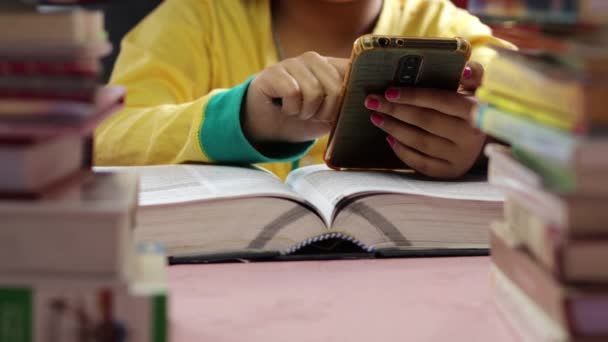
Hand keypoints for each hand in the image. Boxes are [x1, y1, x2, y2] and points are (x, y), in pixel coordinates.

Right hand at [243, 52, 347, 143]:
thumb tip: (368, 105)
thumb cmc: (304, 119)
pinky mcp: (274, 72)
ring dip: (306, 112)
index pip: (354, 71)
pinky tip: (285, 108)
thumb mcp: (332, 115)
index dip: (351, 97)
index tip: (341, 113)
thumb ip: (349, 106)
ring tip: (299, 112)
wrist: (269, 126)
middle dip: (327, 112)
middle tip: (314, 117)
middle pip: (337, 87)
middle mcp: (315, 59)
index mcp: (333, 66)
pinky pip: (292, 93)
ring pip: (314, 91)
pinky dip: (291, 109)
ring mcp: (293, 63)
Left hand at [365, 62, 485, 178]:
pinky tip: (389, 138)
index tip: (388, 91)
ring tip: (376, 117)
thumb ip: (473, 74)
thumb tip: (465, 70)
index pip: (439, 100)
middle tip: (372, 102)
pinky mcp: (450, 171)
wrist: (486, 140)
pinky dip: (402, 151)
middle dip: (395, 110)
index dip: (412, 96)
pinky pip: (421, 162)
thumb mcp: (478, 89)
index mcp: (476, 110)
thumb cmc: (474, 108)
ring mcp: (460, 157)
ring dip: (394, 129)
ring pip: (420, 142)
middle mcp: (469, 136)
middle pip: (425, 121)